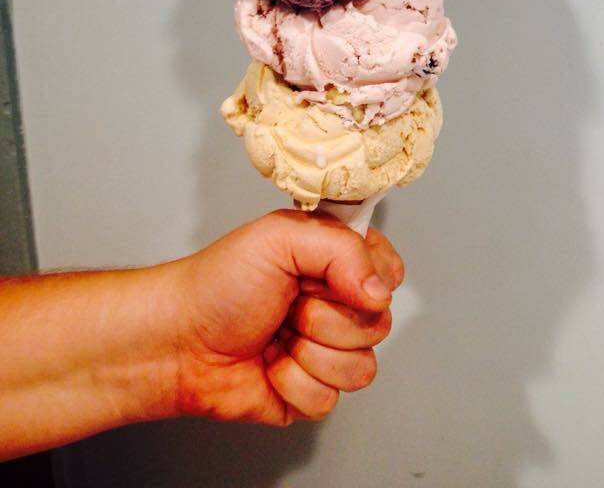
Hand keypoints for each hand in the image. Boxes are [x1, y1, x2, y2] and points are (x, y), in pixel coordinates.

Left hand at [170, 210, 403, 425]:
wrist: (178, 341)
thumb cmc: (219, 284)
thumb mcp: (279, 238)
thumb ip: (342, 249)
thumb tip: (379, 291)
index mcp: (336, 261)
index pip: (389, 271)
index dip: (366, 279)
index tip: (322, 274)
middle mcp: (338, 304)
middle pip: (379, 324)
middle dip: (325, 317)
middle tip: (290, 304)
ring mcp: (328, 350)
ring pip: (362, 367)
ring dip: (309, 353)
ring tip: (279, 335)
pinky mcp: (313, 391)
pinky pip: (330, 399)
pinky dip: (292, 383)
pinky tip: (270, 365)